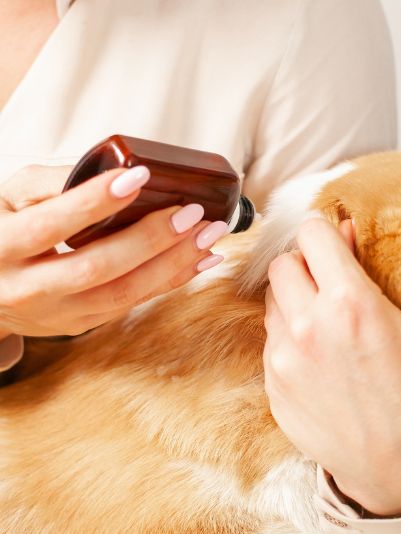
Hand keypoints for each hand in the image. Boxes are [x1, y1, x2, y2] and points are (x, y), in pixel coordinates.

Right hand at [0, 165, 226, 338]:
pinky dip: (171, 280)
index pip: (52, 225)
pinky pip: (133, 303)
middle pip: (98, 267)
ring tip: (208, 236)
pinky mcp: (82, 323)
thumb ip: (52, 184)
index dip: (96, 202)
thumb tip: (116, 171)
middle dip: (151, 239)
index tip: (140, 177)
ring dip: (173, 264)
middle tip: (192, 213)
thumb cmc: (3, 231)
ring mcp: (58, 313)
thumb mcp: (10, 198)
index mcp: (2, 247)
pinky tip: (199, 260)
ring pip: (123, 293)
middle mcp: (28, 288)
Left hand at [263, 218, 400, 515]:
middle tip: (326, 284)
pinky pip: (271, 341)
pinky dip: (289, 339)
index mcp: (350, 303)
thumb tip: (343, 232)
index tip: (330, 244)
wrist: (400, 463)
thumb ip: (366, 273)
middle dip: (303, 266)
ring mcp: (284, 358)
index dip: (323, 235)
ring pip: (272, 302)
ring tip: (323, 326)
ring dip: (292, 302)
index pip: (311, 234)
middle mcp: (308, 327)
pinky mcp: (272, 384)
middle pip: (282, 264)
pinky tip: (316, 360)